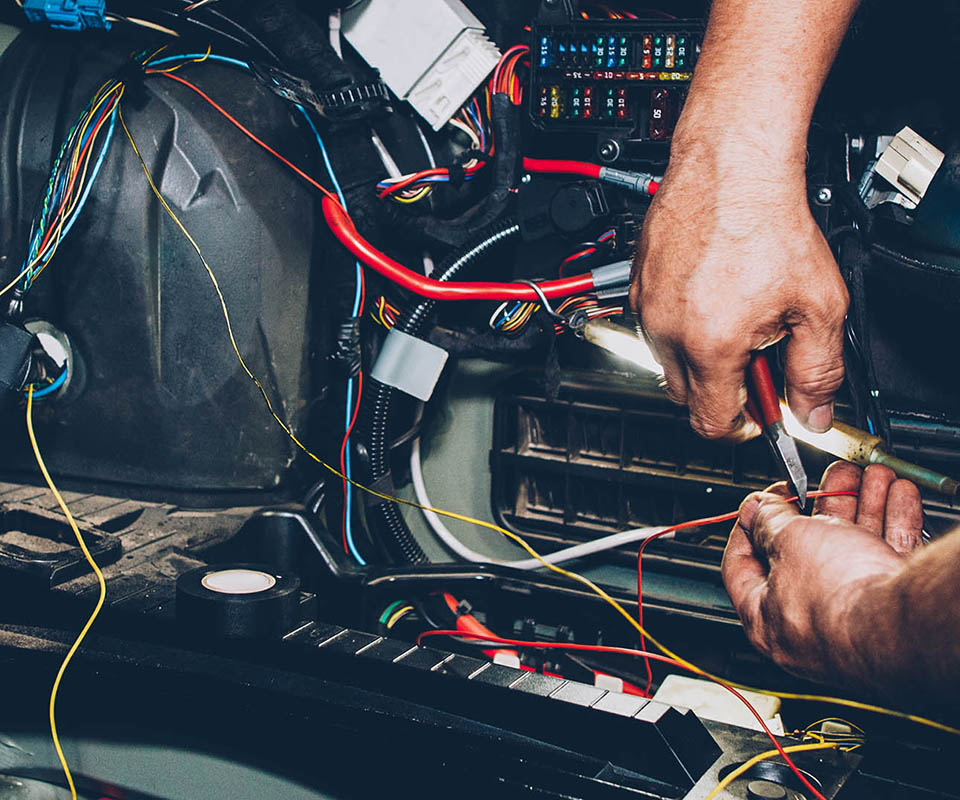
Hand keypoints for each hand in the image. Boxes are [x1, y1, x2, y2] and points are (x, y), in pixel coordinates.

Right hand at [629, 138, 848, 438]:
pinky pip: (655, 325)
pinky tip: (713, 293)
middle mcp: (667, 331)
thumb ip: (818, 371)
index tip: (758, 413)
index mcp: (710, 345)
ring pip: (668, 360)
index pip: (711, 422)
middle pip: (686, 396)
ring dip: (699, 354)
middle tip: (757, 355)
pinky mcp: (638, 285)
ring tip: (735, 314)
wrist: (731, 166)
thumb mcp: (819, 305)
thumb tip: (814, 413)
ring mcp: (648, 307)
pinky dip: (682, 323)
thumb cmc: (769, 222)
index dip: (742, 426)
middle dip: (722, 388)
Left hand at [722, 461, 922, 683]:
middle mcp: (808, 623)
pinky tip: (898, 495)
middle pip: (805, 551)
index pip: (742, 566)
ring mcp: (851, 617)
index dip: (748, 526)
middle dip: (821, 506)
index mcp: (766, 618)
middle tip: (826, 481)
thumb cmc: (837, 596)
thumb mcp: (787, 541)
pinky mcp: (890, 609)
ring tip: (871, 477)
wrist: (905, 622)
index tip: (759, 503)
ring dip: (863, 505)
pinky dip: (893, 522)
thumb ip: (768, 521)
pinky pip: (886, 557)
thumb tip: (756, 509)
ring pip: (851, 548)